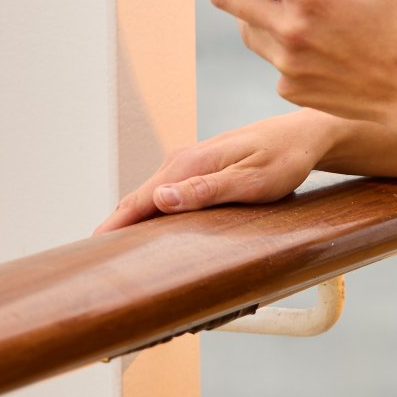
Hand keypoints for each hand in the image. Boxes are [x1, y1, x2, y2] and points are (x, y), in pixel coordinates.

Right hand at [91, 111, 322, 234]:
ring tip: (108, 250)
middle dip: (114, 226)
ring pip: (148, 195)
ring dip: (129, 220)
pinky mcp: (198, 168)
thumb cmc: (285, 159)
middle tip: (91, 261)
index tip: (91, 250)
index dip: (115, 225)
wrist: (305, 135)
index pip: (141, 199)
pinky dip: (147, 210)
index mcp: (190, 163)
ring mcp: (189, 162)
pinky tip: (143, 227)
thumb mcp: (252, 181)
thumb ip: (206, 190)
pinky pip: (163, 192)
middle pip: (137, 197)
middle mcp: (182, 160)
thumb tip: (160, 198)